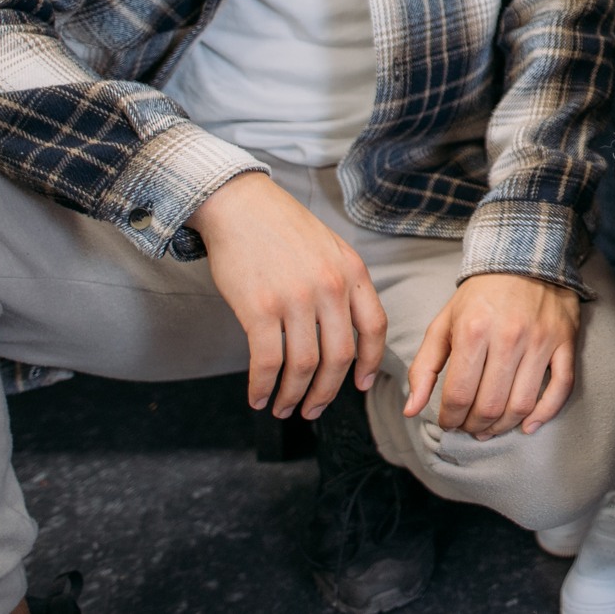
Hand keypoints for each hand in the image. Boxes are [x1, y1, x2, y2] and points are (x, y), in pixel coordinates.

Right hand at [190, 173, 386, 420]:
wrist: (239, 204)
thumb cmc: (282, 228)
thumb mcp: (330, 248)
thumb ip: (343, 284)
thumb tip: (346, 329)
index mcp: (352, 272)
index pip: (375, 328)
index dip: (369, 363)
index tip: (360, 385)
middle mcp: (330, 286)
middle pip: (339, 357)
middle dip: (327, 392)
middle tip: (314, 410)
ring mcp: (295, 298)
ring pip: (303, 366)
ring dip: (293, 396)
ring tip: (283, 409)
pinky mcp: (259, 308)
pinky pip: (267, 362)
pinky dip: (263, 387)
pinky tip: (257, 397)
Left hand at [403, 272, 580, 439]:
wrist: (524, 256)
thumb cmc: (480, 296)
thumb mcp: (444, 324)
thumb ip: (424, 367)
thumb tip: (410, 410)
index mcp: (474, 331)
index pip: (459, 395)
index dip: (450, 418)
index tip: (447, 422)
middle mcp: (509, 337)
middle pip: (490, 405)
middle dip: (474, 426)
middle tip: (468, 427)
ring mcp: (541, 340)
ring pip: (522, 404)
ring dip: (503, 427)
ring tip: (490, 428)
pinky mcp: (565, 341)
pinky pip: (561, 388)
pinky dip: (545, 415)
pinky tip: (527, 426)